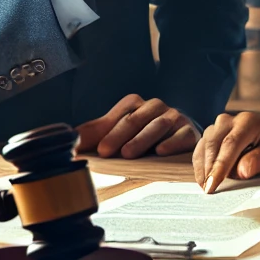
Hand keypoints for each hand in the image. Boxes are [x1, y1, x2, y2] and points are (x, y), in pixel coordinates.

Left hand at [77, 94, 198, 158]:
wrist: (181, 141)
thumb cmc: (144, 138)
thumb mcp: (118, 133)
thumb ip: (95, 133)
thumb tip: (69, 136)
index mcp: (137, 105)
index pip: (121, 114)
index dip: (107, 130)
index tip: (97, 149)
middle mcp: (156, 107)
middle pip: (136, 119)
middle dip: (119, 135)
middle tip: (106, 151)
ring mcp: (174, 118)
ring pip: (158, 125)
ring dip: (141, 139)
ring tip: (128, 154)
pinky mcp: (190, 131)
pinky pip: (181, 135)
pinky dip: (171, 142)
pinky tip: (161, 151)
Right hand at [193, 112, 259, 192]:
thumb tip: (240, 171)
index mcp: (248, 121)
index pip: (230, 144)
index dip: (220, 165)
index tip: (213, 185)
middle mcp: (230, 120)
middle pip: (213, 143)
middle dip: (209, 168)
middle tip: (208, 190)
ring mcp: (218, 127)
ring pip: (203, 146)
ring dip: (202, 168)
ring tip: (206, 188)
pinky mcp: (211, 136)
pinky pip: (200, 151)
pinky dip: (200, 166)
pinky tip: (204, 181)